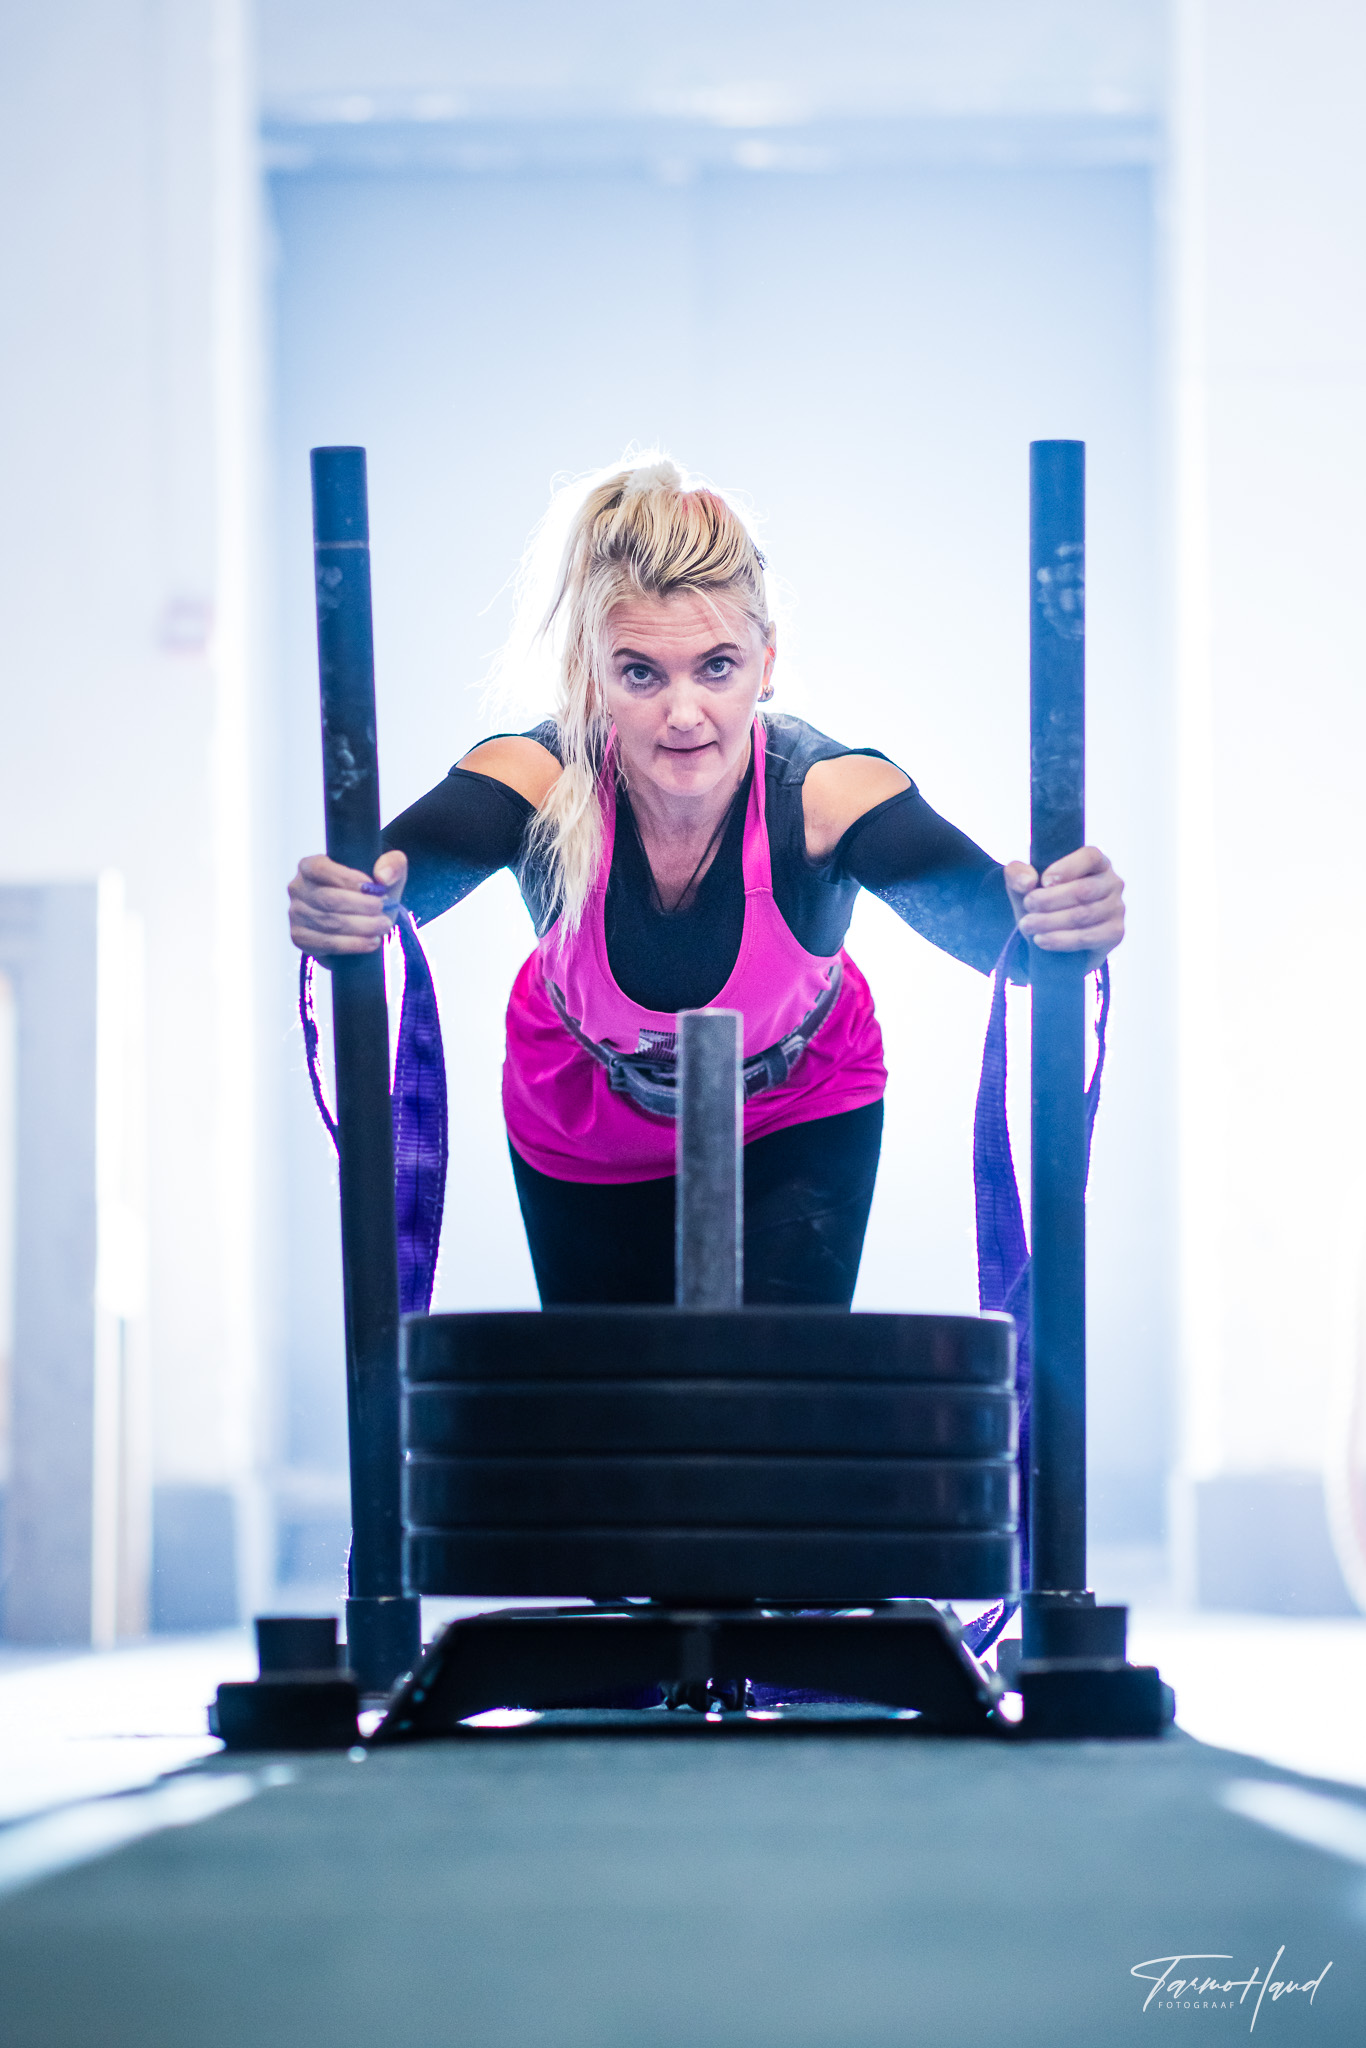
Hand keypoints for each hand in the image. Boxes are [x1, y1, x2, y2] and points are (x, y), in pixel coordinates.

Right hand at [288, 849, 407, 958]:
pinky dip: (352, 944)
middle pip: (329, 899)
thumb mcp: (385, 873)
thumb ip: (392, 864)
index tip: (374, 888)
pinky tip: (371, 942)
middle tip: (384, 910)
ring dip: (361, 926)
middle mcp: (297, 889)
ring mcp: (296, 914)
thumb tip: (382, 877)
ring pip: (329, 923)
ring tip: (383, 926)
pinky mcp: (300, 938)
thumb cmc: (370, 891)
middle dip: (361, 906)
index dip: (348, 879)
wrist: (360, 919)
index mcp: (310, 866)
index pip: (321, 869)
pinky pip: (326, 943)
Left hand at [1003, 846, 1123, 966]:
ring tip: (1026, 925)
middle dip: (1050, 899)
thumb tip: (1027, 881)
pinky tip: (1041, 940)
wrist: (1050, 936)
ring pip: (1083, 915)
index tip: (1043, 881)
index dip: (1066, 868)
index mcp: (1096, 863)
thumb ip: (1017, 874)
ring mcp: (1116, 908)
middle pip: (1083, 890)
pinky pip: (1088, 937)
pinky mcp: (1114, 933)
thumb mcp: (1023, 884)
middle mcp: (1112, 883)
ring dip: (1050, 921)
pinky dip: (1061, 940)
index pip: (1090, 857)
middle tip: (1028, 905)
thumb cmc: (1042, 901)